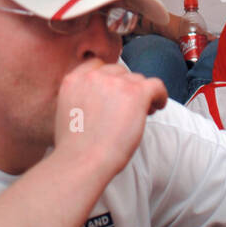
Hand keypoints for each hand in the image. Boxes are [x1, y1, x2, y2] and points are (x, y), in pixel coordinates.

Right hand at [52, 60, 167, 180]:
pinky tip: (158, 106)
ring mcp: (115, 82)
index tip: (115, 92)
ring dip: (140, 94)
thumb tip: (102, 100)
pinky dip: (159, 95)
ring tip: (142, 113)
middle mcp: (94, 76)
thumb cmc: (75, 148)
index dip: (109, 79)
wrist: (83, 161)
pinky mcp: (136, 92)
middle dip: (125, 87)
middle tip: (129, 107)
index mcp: (74, 80)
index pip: (96, 65)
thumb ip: (80, 96)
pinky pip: (156, 85)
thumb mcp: (66, 111)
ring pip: (137, 80)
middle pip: (119, 72)